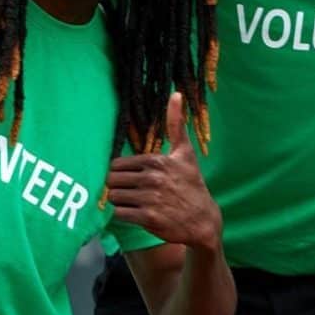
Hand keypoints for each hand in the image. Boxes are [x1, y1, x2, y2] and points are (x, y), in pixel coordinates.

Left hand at [106, 94, 220, 249]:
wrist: (203, 221)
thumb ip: (176, 124)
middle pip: (112, 181)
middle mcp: (152, 178)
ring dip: (118, 202)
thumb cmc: (192, 185)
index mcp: (156, 161)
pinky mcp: (148, 218)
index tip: (130, 179)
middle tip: (128, 193)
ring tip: (130, 204)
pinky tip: (133, 215)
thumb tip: (176, 93)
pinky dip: (121, 216)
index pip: (117, 165)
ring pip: (113, 197)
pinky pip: (118, 214)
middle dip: (117, 187)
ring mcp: (149, 199)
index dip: (120, 173)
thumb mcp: (185, 153)